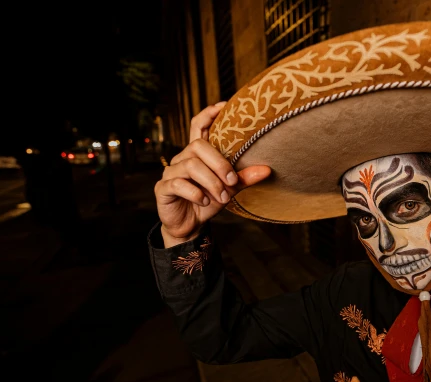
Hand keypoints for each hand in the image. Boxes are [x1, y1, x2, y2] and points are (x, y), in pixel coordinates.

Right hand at [155, 102, 270, 246]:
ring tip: (222, 197)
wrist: (191, 226)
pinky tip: (204, 201)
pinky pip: (179, 183)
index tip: (224, 105)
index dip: (208, 114)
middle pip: (198, 146)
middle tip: (232, 182)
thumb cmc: (209, 201)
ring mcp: (171, 172)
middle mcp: (182, 158)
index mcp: (198, 154)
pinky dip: (196, 193)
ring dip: (211, 182)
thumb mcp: (229, 189)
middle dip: (219, 164)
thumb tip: (267, 170)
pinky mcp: (163, 188)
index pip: (198, 126)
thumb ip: (244, 177)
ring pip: (191, 166)